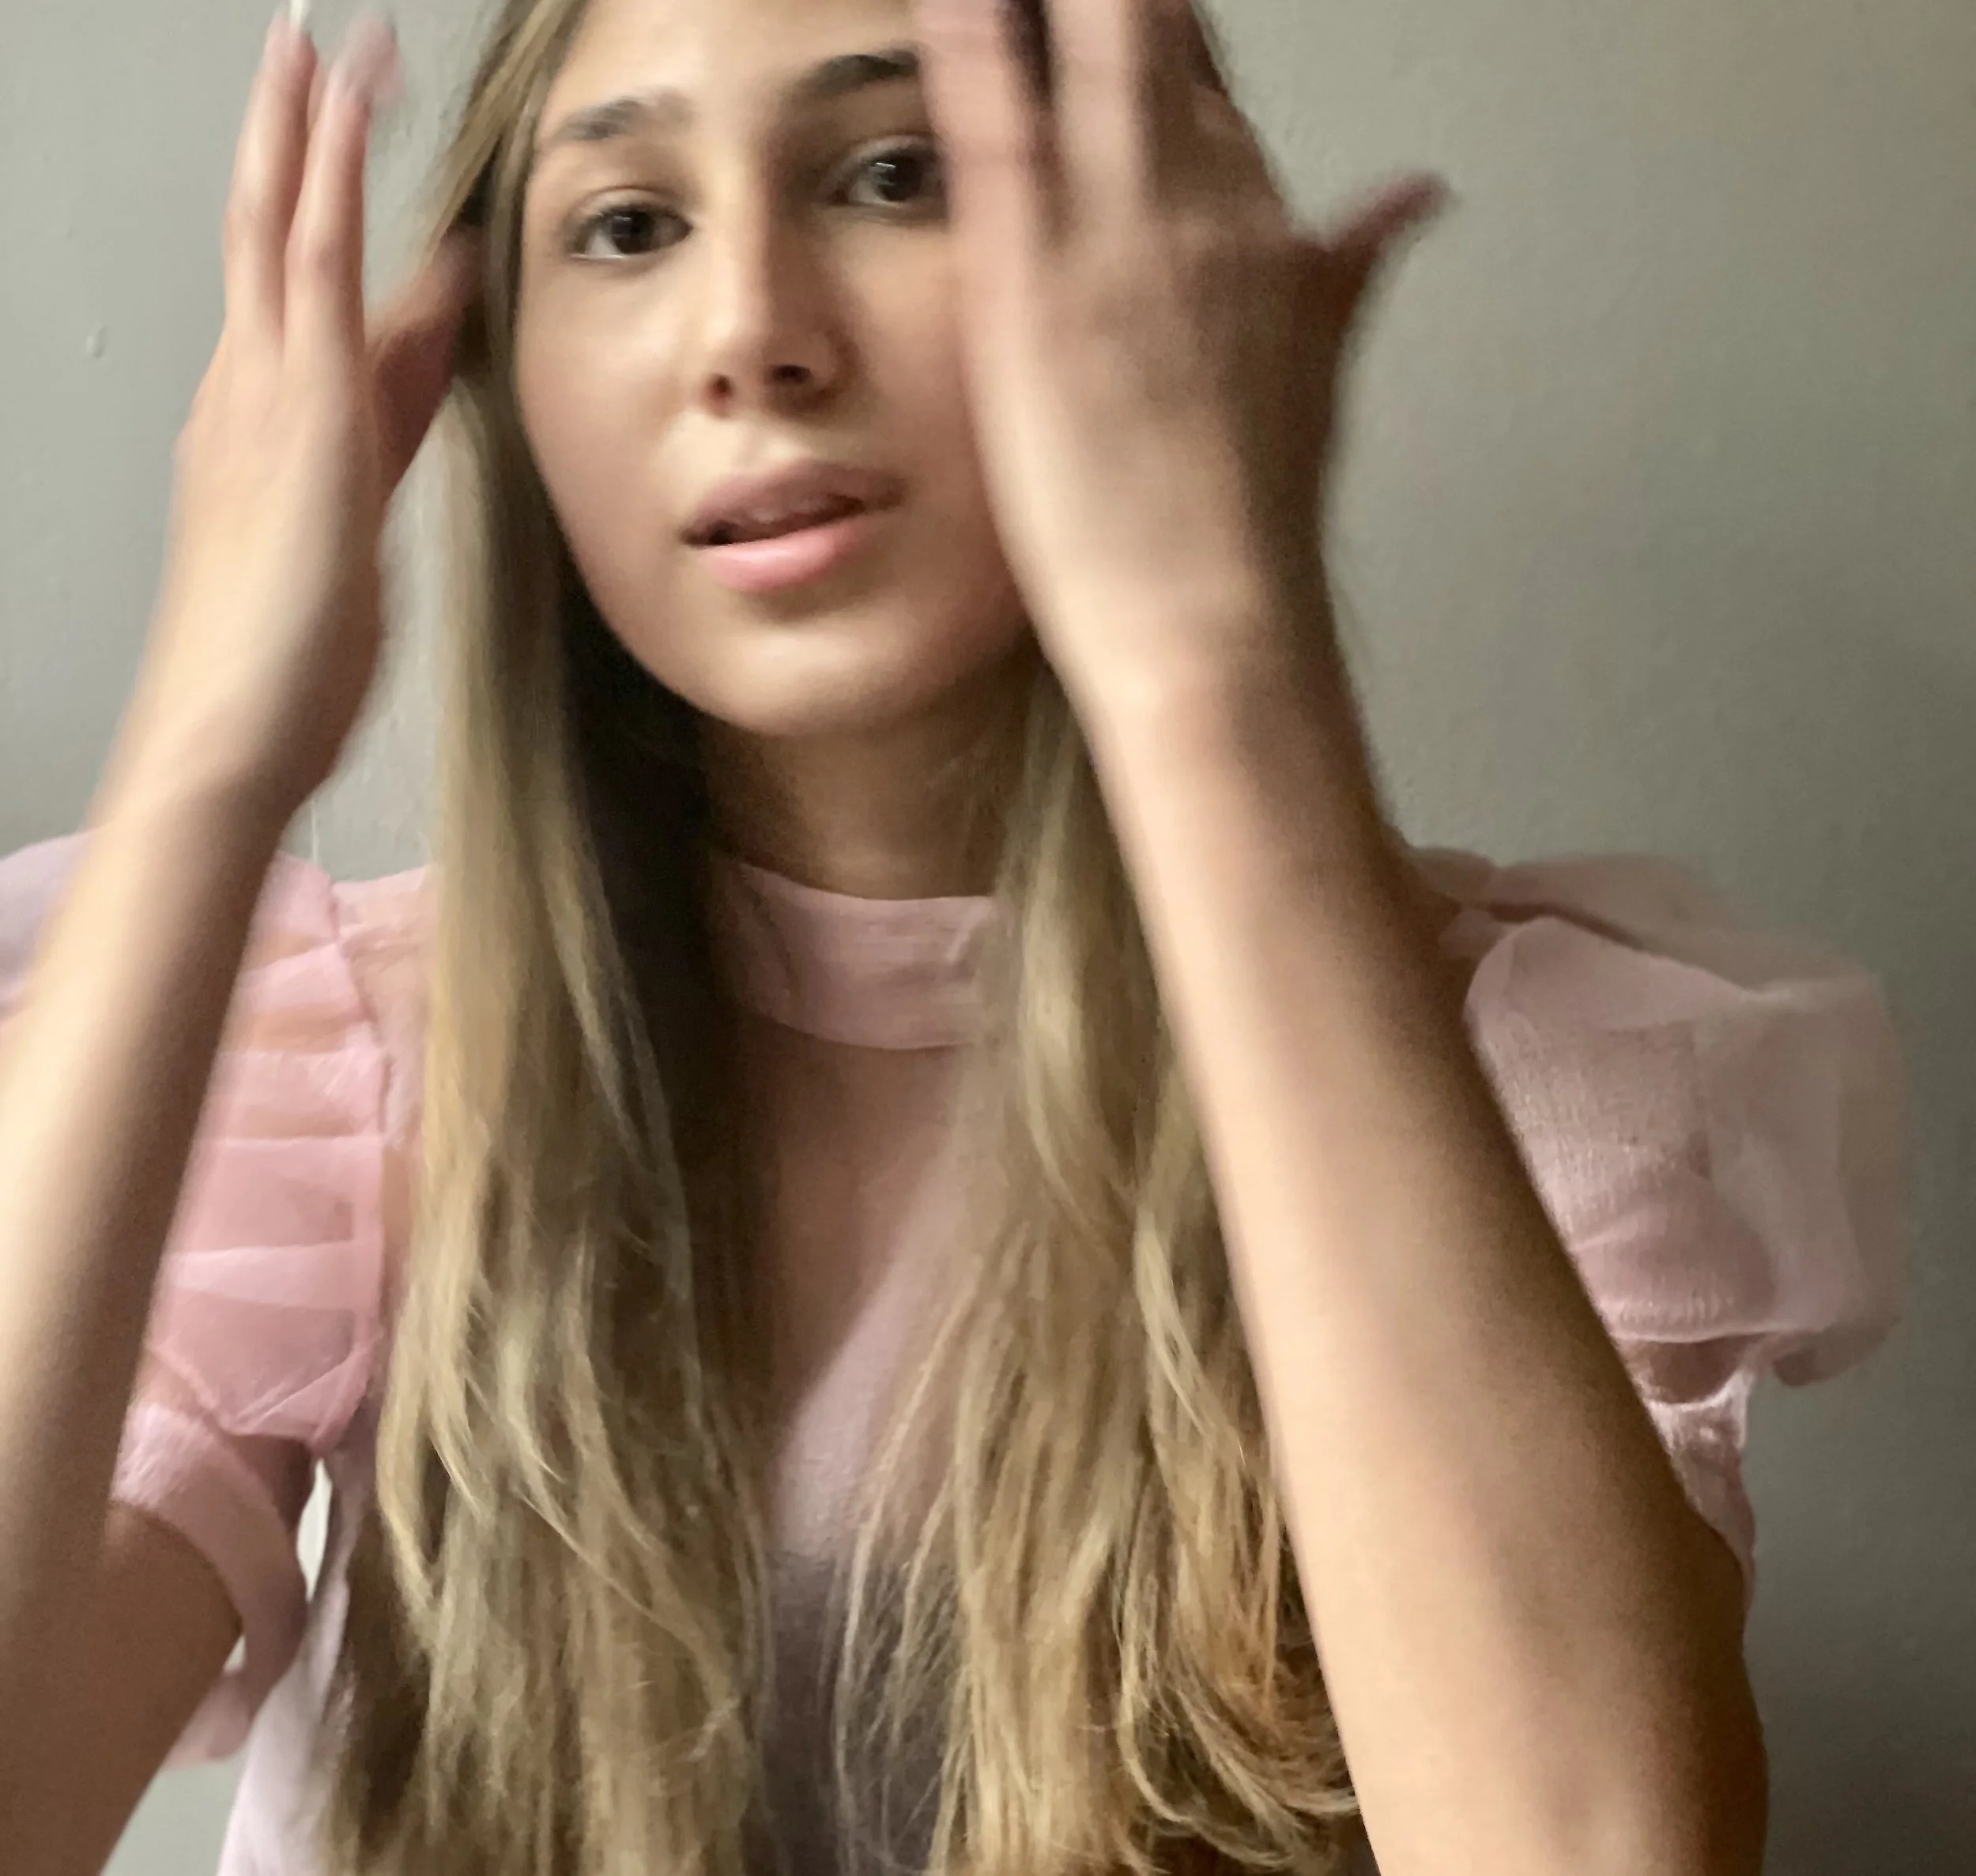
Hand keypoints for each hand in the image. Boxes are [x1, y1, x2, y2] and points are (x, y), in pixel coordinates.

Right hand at [123, 12, 478, 818]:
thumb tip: (391, 422)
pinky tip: (351, 110)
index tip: (380, 177)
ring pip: (287, 228)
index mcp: (271, 434)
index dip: (346, 232)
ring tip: (334, 45)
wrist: (227, 733)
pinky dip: (332, 179)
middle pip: (276, 240)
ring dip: (313, 133)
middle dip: (302, 144)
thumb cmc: (283, 674)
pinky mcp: (296, 404)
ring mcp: (265, 392)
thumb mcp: (347, 556)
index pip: (320, 310)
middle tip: (326, 51)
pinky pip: (316, 261)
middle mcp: (254, 395)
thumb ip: (372, 473)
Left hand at [917, 0, 1442, 709]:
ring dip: (1061, 6)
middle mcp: (1206, 205)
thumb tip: (1411, 197)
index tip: (1130, 17)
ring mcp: (1122, 233)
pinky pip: (991, 118)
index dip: (1158, 40)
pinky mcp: (1033, 278)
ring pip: (1089, 43)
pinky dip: (964, 37)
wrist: (1217, 622)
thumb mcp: (1322, 378)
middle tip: (1087, 0)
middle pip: (1154, 32)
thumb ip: (1348, 270)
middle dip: (1117, 1)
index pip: (1207, 87)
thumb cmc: (1254, 529)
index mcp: (1266, 228)